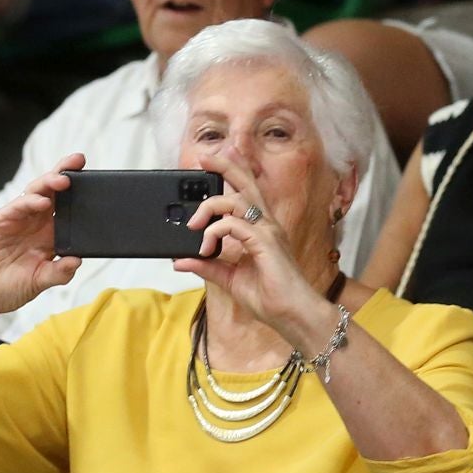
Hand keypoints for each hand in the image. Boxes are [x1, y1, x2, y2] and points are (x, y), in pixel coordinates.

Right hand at [0, 154, 84, 329]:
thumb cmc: (7, 288)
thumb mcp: (39, 282)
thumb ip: (59, 272)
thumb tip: (77, 261)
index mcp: (49, 237)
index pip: (68, 209)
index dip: (81, 195)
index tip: (98, 184)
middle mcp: (35, 224)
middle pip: (54, 193)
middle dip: (67, 174)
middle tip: (80, 162)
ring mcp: (19, 220)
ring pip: (37, 193)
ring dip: (50, 182)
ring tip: (65, 179)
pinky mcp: (1, 221)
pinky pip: (17, 206)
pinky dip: (29, 202)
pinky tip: (42, 201)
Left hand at [174, 152, 328, 343]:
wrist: (291, 315)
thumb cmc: (270, 298)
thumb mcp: (230, 279)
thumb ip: (208, 267)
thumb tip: (181, 260)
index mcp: (260, 230)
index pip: (245, 193)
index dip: (230, 175)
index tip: (210, 164)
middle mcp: (266, 225)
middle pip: (246, 184)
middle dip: (225, 167)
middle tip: (203, 157)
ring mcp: (267, 231)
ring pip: (235, 200)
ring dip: (209, 208)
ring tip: (194, 227)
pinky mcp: (265, 243)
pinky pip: (234, 224)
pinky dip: (215, 231)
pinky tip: (207, 246)